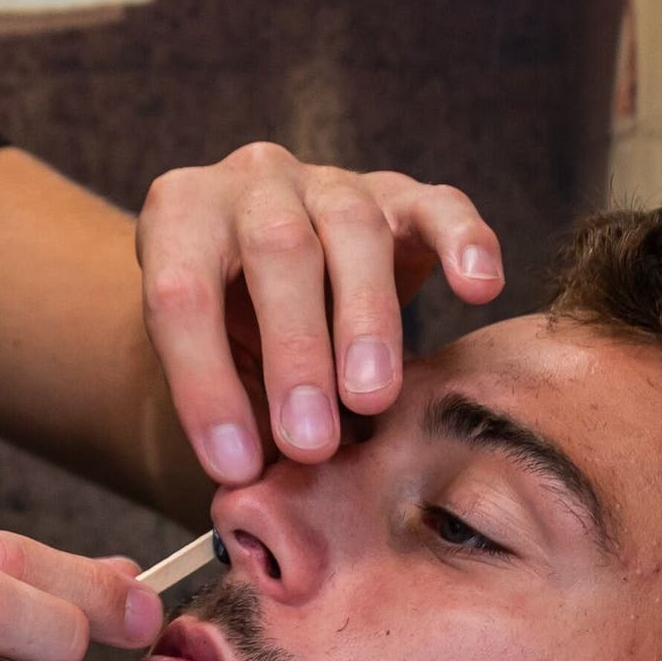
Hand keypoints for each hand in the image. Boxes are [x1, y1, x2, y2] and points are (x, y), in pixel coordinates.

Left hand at [138, 142, 504, 480]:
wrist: (265, 257)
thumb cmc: (232, 319)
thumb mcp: (210, 355)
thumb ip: (229, 401)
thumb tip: (255, 478)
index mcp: (182, 214)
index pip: (181, 293)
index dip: (205, 384)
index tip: (236, 466)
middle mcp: (253, 182)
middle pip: (276, 248)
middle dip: (295, 352)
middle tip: (312, 442)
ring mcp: (329, 182)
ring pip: (354, 227)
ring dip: (366, 319)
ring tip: (372, 401)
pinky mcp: (400, 193)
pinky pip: (439, 205)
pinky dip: (464, 243)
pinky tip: (480, 289)